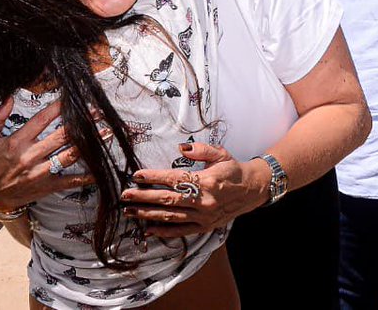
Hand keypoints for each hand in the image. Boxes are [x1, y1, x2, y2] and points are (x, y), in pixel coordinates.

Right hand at [0, 98, 94, 213]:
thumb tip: (9, 97)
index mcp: (17, 141)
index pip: (41, 120)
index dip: (58, 108)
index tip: (71, 98)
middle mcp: (30, 156)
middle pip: (61, 135)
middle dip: (81, 122)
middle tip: (97, 112)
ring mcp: (40, 172)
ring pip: (69, 155)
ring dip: (88, 144)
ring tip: (105, 133)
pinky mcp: (47, 186)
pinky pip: (70, 180)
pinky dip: (87, 176)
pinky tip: (101, 168)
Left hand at [121, 142, 269, 237]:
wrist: (253, 190)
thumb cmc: (233, 170)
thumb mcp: (220, 154)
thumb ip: (201, 150)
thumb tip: (181, 147)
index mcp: (206, 181)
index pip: (174, 179)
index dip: (154, 177)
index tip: (137, 175)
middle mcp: (204, 201)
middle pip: (168, 199)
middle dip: (143, 197)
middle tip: (125, 196)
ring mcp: (204, 216)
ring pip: (171, 216)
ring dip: (148, 214)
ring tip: (130, 211)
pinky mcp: (204, 227)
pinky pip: (181, 231)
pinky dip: (163, 231)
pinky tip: (148, 229)